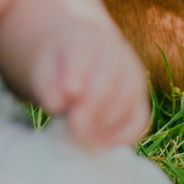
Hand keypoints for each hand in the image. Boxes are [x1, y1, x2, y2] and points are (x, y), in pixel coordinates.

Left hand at [30, 20, 150, 147]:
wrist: (80, 59)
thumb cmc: (58, 68)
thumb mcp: (44, 70)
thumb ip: (47, 85)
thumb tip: (57, 104)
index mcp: (86, 41)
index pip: (83, 53)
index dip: (77, 73)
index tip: (70, 92)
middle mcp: (115, 55)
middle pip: (109, 78)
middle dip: (93, 106)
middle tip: (75, 126)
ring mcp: (132, 77)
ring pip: (127, 99)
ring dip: (105, 122)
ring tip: (81, 136)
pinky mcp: (139, 101)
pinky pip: (138, 120)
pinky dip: (121, 135)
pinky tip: (99, 142)